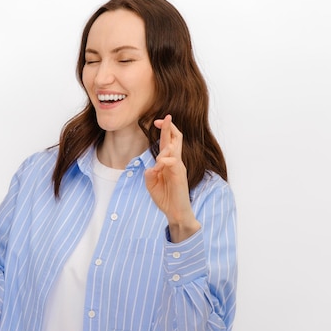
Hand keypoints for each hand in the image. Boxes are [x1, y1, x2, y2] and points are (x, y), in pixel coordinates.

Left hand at [144, 115, 199, 241]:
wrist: (175, 212)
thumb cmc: (165, 197)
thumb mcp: (151, 184)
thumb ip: (150, 174)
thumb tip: (151, 167)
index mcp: (168, 162)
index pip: (167, 141)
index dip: (163, 130)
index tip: (155, 121)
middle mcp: (175, 162)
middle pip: (176, 139)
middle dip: (169, 127)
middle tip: (165, 117)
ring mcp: (179, 168)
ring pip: (175, 148)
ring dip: (166, 142)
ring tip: (160, 139)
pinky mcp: (180, 176)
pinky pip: (174, 163)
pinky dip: (165, 160)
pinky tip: (160, 162)